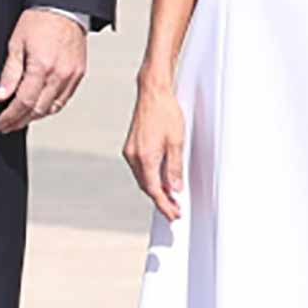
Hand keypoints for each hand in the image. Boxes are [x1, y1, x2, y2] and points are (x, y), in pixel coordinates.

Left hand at [0, 9, 86, 132]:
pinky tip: (40, 107)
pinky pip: (64, 99)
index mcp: (42, 66)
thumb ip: (9, 73)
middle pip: (38, 109)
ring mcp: (72, 76)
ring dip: (36, 116)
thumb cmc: (40, 20)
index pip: (24, 102)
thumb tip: (1, 95)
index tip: (2, 122)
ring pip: (53, 108)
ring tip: (22, 117)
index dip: (10, 116)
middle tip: (8, 124)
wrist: (65, 7)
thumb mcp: (16, 43)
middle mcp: (59, 74)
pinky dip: (51, 107)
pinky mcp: (79, 74)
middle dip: (21, 120)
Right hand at [123, 76, 184, 220]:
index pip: (154, 190)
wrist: (153, 93)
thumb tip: (175, 189)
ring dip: (155, 189)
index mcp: (146, 157)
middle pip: (146, 187)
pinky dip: (150, 178)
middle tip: (175, 210)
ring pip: (142, 179)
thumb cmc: (166, 113)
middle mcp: (134, 156)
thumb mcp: (176, 142)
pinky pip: (140, 169)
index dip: (165, 205)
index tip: (174, 214)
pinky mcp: (131, 146)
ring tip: (171, 198)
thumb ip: (174, 168)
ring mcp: (130, 151)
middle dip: (160, 200)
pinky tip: (160, 179)